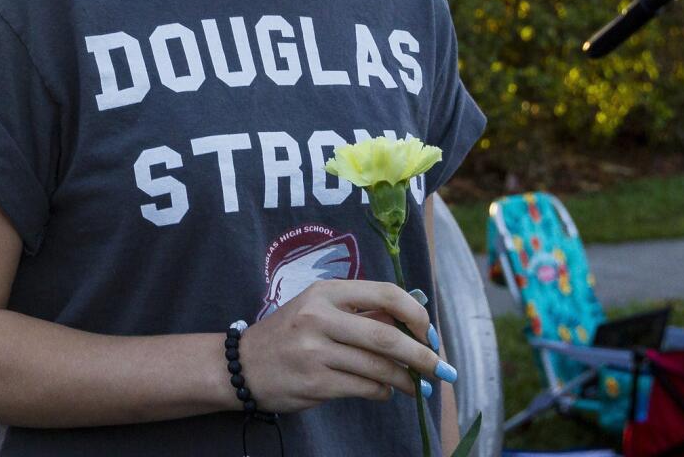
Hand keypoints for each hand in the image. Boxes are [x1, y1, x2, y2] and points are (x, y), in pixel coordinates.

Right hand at [235, 279, 447, 412]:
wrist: (242, 365)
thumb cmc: (289, 334)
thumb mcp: (319, 310)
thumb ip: (362, 312)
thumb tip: (415, 321)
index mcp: (325, 292)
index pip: (386, 294)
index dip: (417, 315)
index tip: (431, 333)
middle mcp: (319, 317)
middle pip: (388, 336)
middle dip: (423, 356)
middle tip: (441, 369)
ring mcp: (316, 351)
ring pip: (380, 368)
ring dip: (407, 380)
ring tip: (416, 386)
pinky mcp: (316, 383)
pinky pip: (366, 388)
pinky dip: (384, 392)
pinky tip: (385, 391)